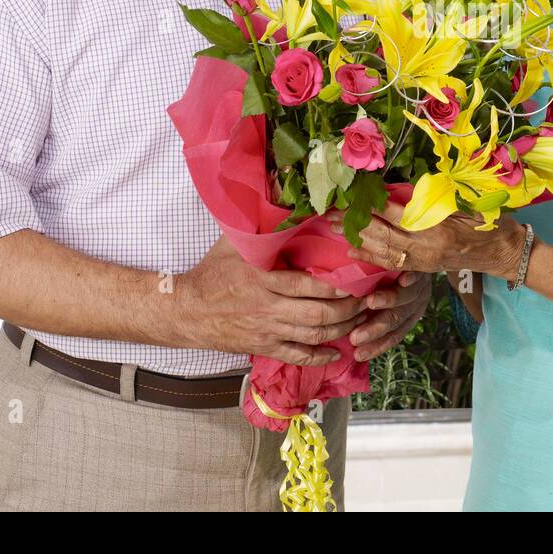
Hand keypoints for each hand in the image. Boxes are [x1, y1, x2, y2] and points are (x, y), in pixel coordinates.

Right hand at [176, 233, 366, 364]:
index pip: (307, 285)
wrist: (186, 310)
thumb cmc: (213, 271)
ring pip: (312, 336)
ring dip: (341, 331)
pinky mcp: (263, 346)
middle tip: (366, 301)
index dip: (335, 286)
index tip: (355, 280)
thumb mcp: (234, 243)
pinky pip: (296, 356)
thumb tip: (283, 196)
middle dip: (347, 310)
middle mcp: (267, 307)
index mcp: (263, 279)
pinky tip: (335, 353)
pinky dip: (319, 357)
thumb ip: (260, 226)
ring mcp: (266, 330)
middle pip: (317, 314)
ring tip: (359, 321)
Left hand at [332, 201, 525, 281]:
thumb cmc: (490, 223)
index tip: (356, 193)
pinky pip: (392, 263)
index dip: (376, 204)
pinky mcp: (423, 268)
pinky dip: (371, 256)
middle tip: (332, 211)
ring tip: (334, 227)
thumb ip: (437, 198)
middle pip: (385, 235)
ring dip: (357, 239)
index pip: (400, 215)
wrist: (504, 253)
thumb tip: (406, 188)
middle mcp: (428, 248)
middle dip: (357, 223)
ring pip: (384, 251)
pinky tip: (353, 251)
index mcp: (440, 229)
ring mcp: (424, 262)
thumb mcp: (468, 203)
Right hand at [347, 271, 432, 360]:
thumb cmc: (392, 277)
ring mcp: (420, 285)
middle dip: (375, 328)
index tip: (357, 354)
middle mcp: (414, 303)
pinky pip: (418, 272)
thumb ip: (367, 313)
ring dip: (389, 300)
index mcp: (407, 315)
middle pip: (396, 319)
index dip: (376, 346)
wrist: (420, 252)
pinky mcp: (422, 266)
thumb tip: (344, 337)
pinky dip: (411, 276)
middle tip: (356, 336)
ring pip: (406, 297)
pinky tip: (404, 279)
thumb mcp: (382, 297)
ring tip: (371, 302)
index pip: (393, 335)